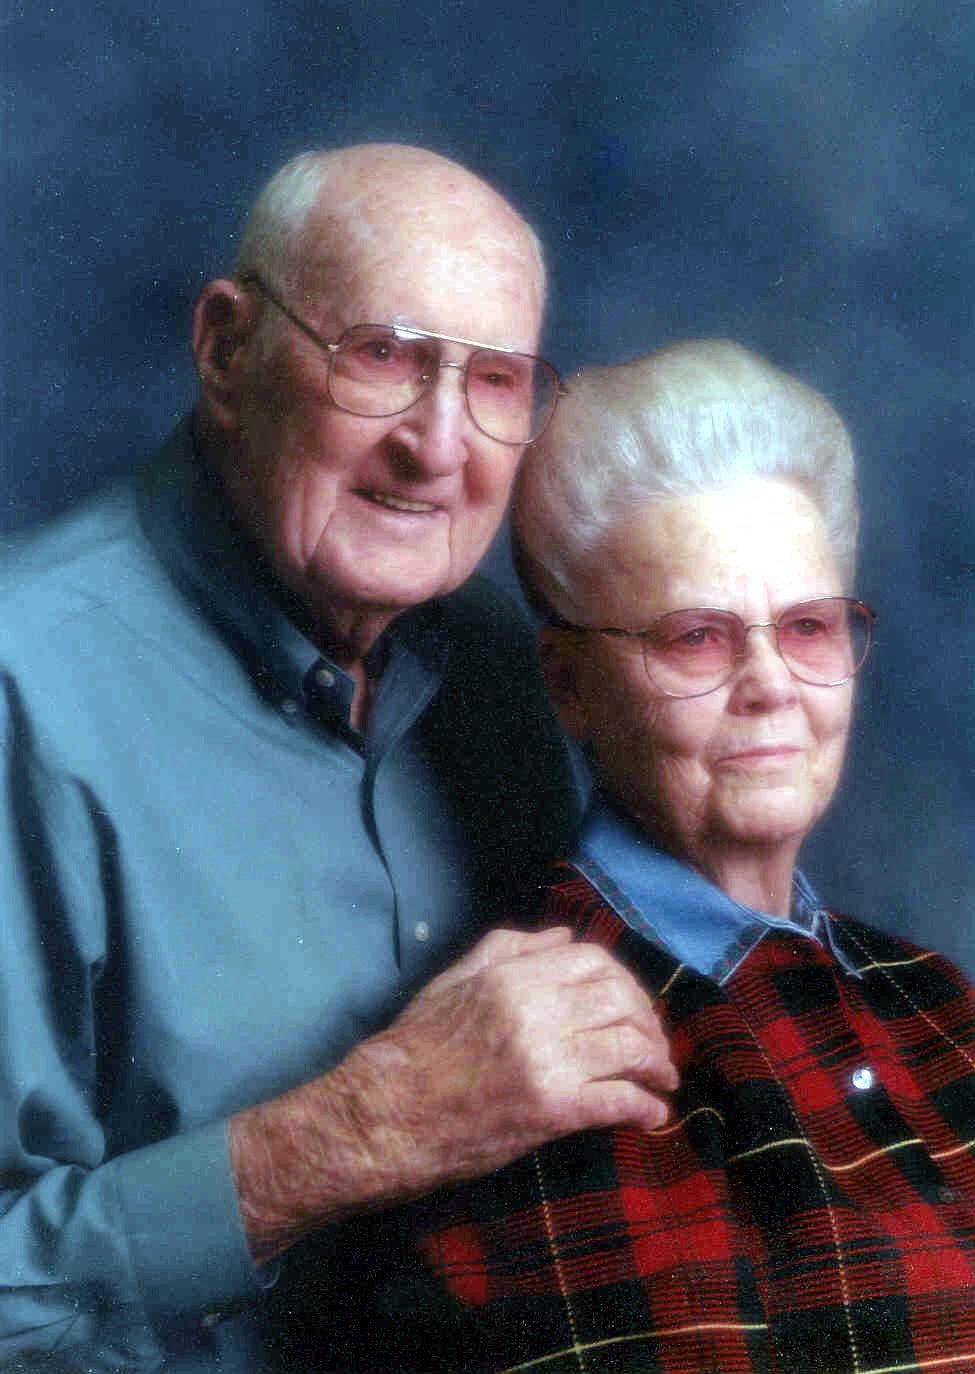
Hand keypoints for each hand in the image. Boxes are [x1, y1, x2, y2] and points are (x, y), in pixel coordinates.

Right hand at [229, 927, 677, 1262]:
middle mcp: (539, 1011)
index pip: (595, 962)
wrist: (386, 1116)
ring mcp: (550, 1061)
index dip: (624, 981)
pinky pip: (619, 1100)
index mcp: (515, 976)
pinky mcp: (554, 1110)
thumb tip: (563, 937)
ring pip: (630, 1047)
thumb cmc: (416, 1047)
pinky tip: (652, 1113)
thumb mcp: (454, 980)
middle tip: (653, 1042)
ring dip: (657, 1063)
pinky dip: (645, 1105)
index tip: (629, 1003)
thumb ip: (510, 949)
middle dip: (648, 1021)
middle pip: (622, 1001)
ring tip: (662, 1077)